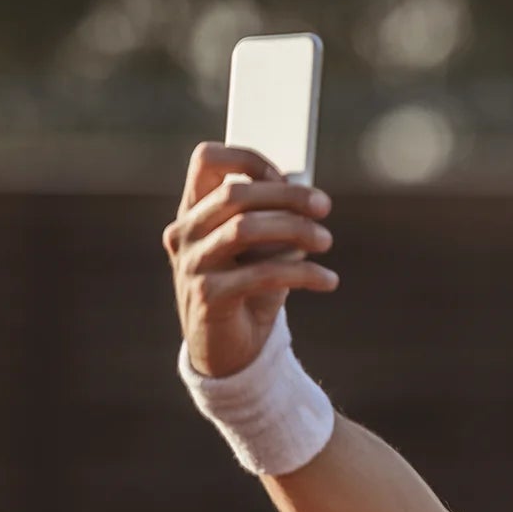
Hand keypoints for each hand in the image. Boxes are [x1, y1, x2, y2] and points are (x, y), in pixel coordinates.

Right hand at [162, 142, 338, 377]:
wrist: (231, 352)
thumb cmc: (251, 292)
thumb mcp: (265, 250)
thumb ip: (276, 220)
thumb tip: (307, 199)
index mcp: (194, 212)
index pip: (207, 160)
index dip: (249, 159)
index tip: (287, 177)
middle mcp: (185, 233)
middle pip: (234, 193)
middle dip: (286, 195)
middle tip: (324, 207)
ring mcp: (192, 265)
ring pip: (245, 228)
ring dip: (295, 230)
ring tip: (327, 241)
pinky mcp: (208, 297)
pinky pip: (261, 274)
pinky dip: (302, 273)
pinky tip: (327, 280)